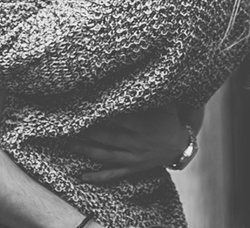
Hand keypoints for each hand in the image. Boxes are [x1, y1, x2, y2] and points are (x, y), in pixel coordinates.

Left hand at [67, 103, 192, 182]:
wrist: (181, 146)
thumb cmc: (169, 119)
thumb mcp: (164, 103)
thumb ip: (149, 91)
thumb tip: (137, 71)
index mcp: (142, 125)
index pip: (116, 118)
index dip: (99, 113)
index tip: (83, 108)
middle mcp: (136, 142)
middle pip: (107, 137)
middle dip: (87, 132)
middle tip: (68, 126)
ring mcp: (133, 158)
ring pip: (106, 155)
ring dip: (87, 151)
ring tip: (69, 145)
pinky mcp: (133, 169)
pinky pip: (114, 174)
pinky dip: (98, 176)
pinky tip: (83, 177)